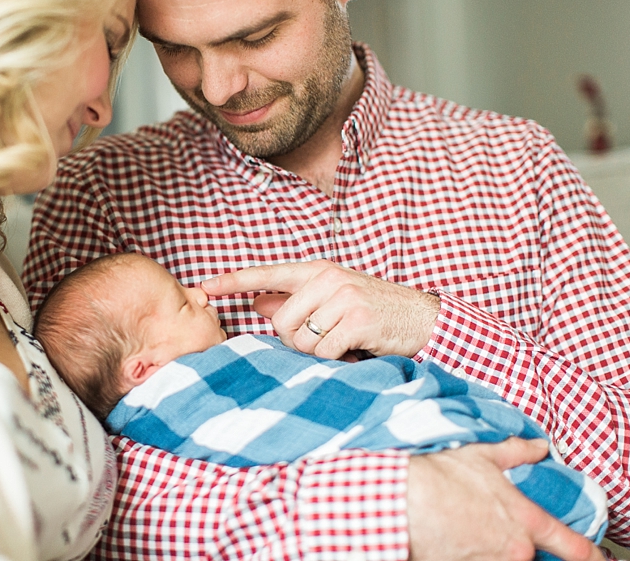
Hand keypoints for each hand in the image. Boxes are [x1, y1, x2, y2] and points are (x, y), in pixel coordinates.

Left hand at [201, 259, 438, 358]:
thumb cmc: (374, 311)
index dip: (234, 281)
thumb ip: (295, 301)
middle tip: (325, 338)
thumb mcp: (334, 300)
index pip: (267, 273)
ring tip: (342, 343)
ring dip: (317, 352)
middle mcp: (328, 278)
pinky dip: (336, 359)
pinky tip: (354, 350)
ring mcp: (343, 297)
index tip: (206, 287)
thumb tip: (257, 304)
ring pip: (300, 340)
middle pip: (281, 323)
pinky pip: (323, 351)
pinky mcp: (357, 319)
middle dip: (296, 340)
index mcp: (318, 271)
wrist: (424, 318)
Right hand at [407, 438, 603, 560]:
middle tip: (488, 525)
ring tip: (461, 528)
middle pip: (527, 556)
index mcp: (525, 521)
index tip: (595, 557)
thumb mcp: (481, 455)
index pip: (572, 545)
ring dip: (486, 548)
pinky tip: (448, 538)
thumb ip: (516, 452)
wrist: (400, 500)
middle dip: (515, 544)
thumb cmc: (440, 476)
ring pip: (498, 560)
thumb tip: (538, 446)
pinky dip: (465, 553)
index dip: (588, 554)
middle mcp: (513, 551)